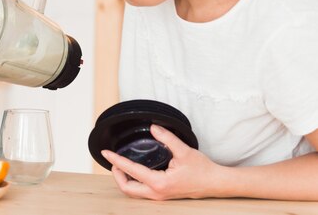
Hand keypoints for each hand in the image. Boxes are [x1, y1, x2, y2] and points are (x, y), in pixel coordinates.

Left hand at [101, 124, 224, 199]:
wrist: (216, 183)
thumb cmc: (202, 170)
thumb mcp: (184, 151)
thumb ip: (167, 138)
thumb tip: (153, 127)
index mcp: (159, 183)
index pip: (131, 171)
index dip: (116, 161)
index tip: (106, 153)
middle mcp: (157, 193)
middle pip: (127, 188)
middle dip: (116, 174)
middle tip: (113, 159)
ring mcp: (160, 196)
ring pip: (133, 192)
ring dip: (124, 179)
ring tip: (120, 164)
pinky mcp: (163, 194)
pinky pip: (141, 191)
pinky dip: (133, 181)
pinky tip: (133, 170)